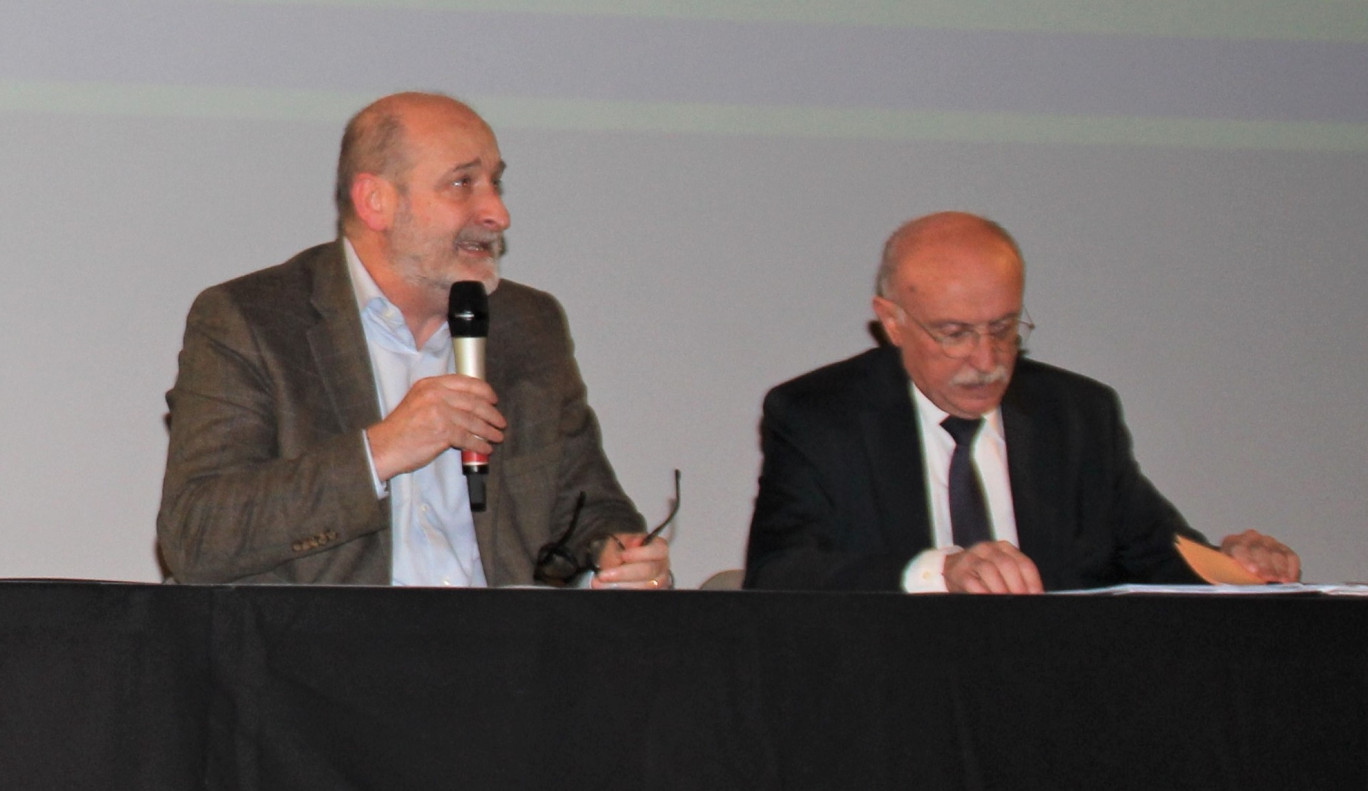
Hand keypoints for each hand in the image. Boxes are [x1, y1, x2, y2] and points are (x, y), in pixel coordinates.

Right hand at [366, 374, 506, 481]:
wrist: (385, 446)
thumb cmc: (402, 427)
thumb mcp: (418, 400)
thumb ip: (440, 397)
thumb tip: (470, 403)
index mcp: (430, 384)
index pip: (465, 382)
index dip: (484, 390)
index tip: (493, 399)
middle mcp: (436, 395)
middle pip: (473, 402)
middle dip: (491, 413)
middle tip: (500, 421)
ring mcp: (439, 412)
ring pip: (473, 421)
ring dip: (489, 431)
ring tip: (497, 437)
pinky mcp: (442, 431)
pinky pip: (468, 437)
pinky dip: (479, 444)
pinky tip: (485, 448)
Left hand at [591, 534, 671, 589]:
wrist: (617, 564)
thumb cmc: (621, 552)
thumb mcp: (618, 543)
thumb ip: (622, 545)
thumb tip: (630, 547)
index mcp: (659, 549)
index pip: (658, 550)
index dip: (641, 553)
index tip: (623, 555)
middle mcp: (661, 567)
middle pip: (648, 571)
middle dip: (623, 573)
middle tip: (603, 575)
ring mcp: (658, 583)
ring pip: (642, 587)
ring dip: (619, 586)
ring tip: (600, 584)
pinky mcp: (650, 594)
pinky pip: (637, 596)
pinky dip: (620, 592)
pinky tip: (606, 589)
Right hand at [943, 540, 1043, 593]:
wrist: (951, 568)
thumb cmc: (983, 573)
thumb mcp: (1001, 569)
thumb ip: (1016, 578)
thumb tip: (1032, 594)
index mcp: (1004, 548)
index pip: (1024, 563)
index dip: (1032, 581)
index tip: (1036, 595)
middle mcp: (988, 549)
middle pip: (1007, 565)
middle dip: (1017, 585)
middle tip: (1021, 599)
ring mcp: (972, 558)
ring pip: (989, 570)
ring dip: (1000, 589)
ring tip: (1006, 600)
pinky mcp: (960, 572)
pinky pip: (973, 583)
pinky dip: (983, 592)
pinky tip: (988, 598)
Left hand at [1219, 529, 1300, 582]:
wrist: (1240, 569)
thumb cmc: (1232, 573)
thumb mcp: (1228, 574)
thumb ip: (1233, 576)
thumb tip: (1241, 583)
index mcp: (1231, 542)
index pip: (1239, 548)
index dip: (1247, 560)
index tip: (1254, 571)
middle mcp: (1250, 538)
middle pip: (1260, 550)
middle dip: (1266, 566)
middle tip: (1270, 578)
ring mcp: (1268, 542)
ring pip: (1276, 553)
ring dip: (1280, 569)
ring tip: (1282, 581)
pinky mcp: (1283, 549)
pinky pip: (1291, 557)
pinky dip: (1292, 569)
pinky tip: (1290, 579)